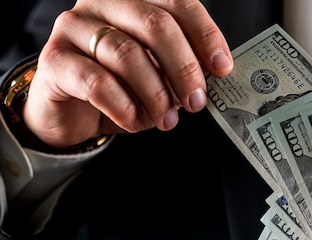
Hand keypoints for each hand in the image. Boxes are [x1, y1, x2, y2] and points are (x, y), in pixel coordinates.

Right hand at [23, 0, 232, 146]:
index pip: (176, 3)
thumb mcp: (159, 76)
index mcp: (135, 0)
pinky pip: (97, 82)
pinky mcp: (55, 59)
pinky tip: (135, 122)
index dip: (204, 34)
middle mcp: (103, 4)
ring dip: (156, 95)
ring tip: (166, 121)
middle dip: (184, 68)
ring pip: (127, 54)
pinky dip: (124, 107)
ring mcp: (74, 27)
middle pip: (155, 24)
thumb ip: (181, 69)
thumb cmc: (122, 89)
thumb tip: (213, 76)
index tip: (222, 68)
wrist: (72, 113)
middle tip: (196, 101)